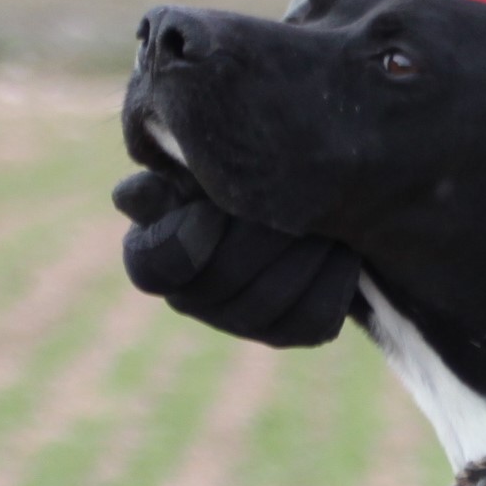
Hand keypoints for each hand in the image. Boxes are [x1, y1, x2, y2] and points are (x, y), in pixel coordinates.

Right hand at [112, 167, 360, 348]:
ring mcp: (241, 322)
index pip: (153, 269)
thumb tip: (141, 196)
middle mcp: (191, 298)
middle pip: (224, 278)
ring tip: (324, 218)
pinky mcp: (292, 332)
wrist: (305, 185)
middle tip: (292, 194)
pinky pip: (314, 320)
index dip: (184, 241)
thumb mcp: (199, 154)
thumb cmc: (235, 162)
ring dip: (304, 252)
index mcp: (153, 253)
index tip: (211, 206)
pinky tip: (344, 250)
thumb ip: (169, 167)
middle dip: (261, 232)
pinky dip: (334, 280)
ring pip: (270, 301)